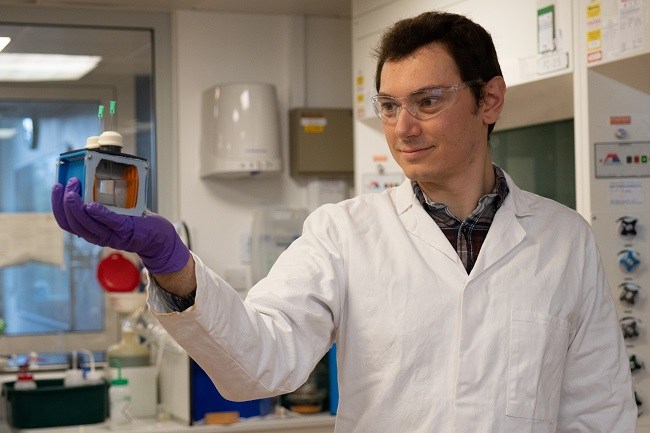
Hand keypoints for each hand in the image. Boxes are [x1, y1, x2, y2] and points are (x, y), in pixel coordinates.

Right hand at [51, 177, 189, 274]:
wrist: (159, 238)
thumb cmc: (136, 221)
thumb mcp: (114, 212)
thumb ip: (102, 201)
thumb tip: (90, 175)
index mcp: (92, 231)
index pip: (66, 222)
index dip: (57, 205)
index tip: (57, 186)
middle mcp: (98, 236)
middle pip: (73, 223)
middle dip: (65, 203)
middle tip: (68, 183)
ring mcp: (112, 236)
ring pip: (87, 226)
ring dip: (77, 207)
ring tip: (75, 188)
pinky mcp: (127, 231)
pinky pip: (110, 223)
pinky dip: (100, 215)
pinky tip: (92, 205)